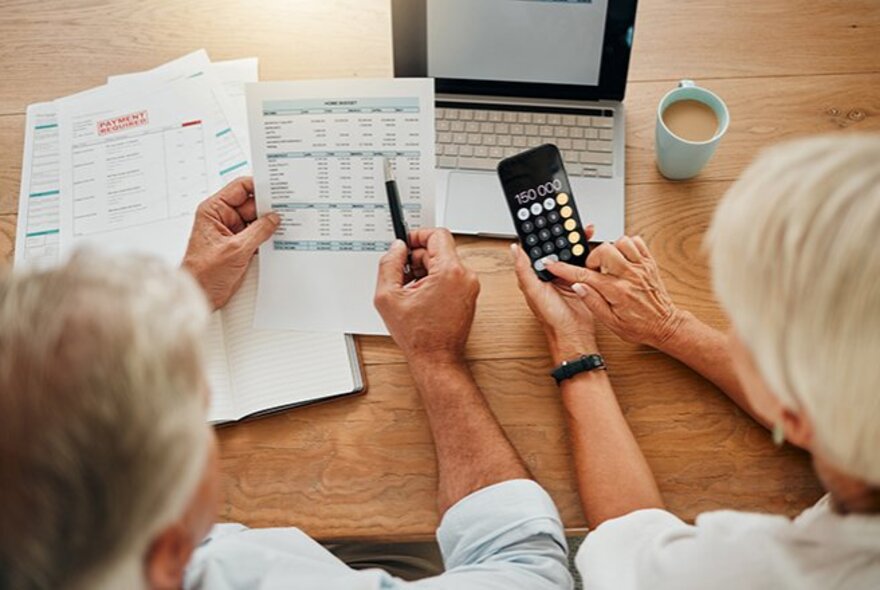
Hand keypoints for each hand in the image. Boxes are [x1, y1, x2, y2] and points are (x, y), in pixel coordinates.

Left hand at [182, 177, 279, 309]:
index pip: (240, 187)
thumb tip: (274, 219)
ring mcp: (232, 232)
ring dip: (269, 225)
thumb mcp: (236, 249)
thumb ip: (258, 231)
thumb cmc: (203, 273)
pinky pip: (257, 235)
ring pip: (256, 221)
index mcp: (214, 210)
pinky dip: (267, 237)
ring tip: (285, 226)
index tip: (276, 189)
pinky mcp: (239, 245)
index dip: (258, 186)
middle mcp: (222, 218)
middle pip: (251, 204)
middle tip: (287, 210)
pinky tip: (278, 238)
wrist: (200, 295)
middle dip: (268, 208)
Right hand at [374, 228, 479, 365]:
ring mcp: (470, 286)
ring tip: (410, 291)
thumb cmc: (419, 336)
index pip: (437, 234)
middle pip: (439, 250)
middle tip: (402, 274)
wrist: (436, 358)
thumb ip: (389, 265)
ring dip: (425, 271)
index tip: (406, 244)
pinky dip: (434, 281)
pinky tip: (420, 297)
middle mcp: (465, 276)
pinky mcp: (469, 295)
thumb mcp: (388, 296)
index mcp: (450, 272)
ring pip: (444, 263)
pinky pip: (450, 276)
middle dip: (418, 259)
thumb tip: (396, 248)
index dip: (418, 235)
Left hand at [512, 225, 598, 362]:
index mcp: (535, 274)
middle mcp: (549, 274)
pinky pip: (583, 261)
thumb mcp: (534, 291)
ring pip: (569, 251)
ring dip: (575, 240)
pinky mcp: (579, 279)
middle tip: (567, 219)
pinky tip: (590, 244)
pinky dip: (587, 252)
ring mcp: (565, 275)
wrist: (575, 334)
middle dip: (561, 233)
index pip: (536, 248)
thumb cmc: (551, 318)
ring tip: (582, 229)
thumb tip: (513, 249)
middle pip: (555, 247)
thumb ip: (524, 269)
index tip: (544, 218)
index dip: (540, 233)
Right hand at [545, 235, 684, 347]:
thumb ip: (592, 302)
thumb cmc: (639, 326)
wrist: (665, 326)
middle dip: (593, 257)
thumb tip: (577, 286)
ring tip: (609, 263)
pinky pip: (637, 242)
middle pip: (604, 250)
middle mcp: (630, 276)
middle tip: (593, 269)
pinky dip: (626, 245)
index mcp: (617, 291)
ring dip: (611, 249)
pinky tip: (622, 258)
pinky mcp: (649, 263)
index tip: (553, 264)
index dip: (564, 269)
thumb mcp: (610, 322)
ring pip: (620, 241)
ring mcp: (641, 267)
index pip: (584, 275)